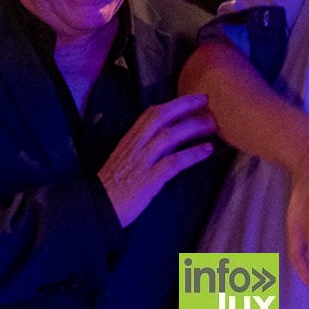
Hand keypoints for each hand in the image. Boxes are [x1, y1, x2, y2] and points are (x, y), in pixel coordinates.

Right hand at [99, 93, 215, 226]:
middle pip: (161, 117)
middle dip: (184, 105)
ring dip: (193, 127)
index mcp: (129, 140)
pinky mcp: (149, 180)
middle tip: (206, 101)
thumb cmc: (113, 187)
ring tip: (212, 125)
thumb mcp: (126, 159)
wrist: (97, 209)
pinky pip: (174, 162)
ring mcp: (142, 162)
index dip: (174, 103)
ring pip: (169, 136)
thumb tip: (171, 136)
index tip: (192, 99)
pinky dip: (193, 154)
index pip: (151, 113)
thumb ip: (146, 147)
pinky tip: (207, 150)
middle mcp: (135, 146)